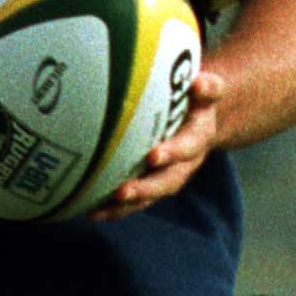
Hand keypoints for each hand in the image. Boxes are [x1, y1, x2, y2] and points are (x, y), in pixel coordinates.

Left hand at [88, 69, 222, 219]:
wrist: (199, 119)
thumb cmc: (195, 99)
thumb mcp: (206, 91)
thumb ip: (206, 88)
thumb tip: (197, 83)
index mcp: (197, 139)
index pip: (188, 147)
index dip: (173, 153)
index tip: (153, 156)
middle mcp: (184, 164)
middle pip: (167, 182)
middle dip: (145, 189)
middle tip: (123, 192)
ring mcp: (167, 177)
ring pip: (149, 197)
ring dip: (125, 206)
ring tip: (98, 212)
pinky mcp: (152, 185)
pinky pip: (135, 202)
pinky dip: (113, 209)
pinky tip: (89, 213)